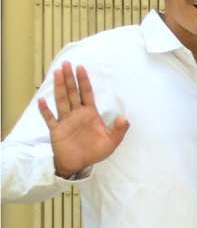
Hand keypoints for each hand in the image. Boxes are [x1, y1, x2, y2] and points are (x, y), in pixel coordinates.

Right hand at [38, 62, 129, 177]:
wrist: (79, 164)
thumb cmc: (95, 150)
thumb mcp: (111, 141)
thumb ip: (118, 129)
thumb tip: (123, 118)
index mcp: (90, 113)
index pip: (86, 93)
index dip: (84, 81)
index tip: (81, 67)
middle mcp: (77, 114)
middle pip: (72, 93)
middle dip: (70, 79)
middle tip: (66, 64)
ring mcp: (65, 120)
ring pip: (61, 100)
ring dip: (59, 87)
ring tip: (57, 73)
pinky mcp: (56, 130)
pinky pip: (50, 118)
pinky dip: (45, 110)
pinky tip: (41, 100)